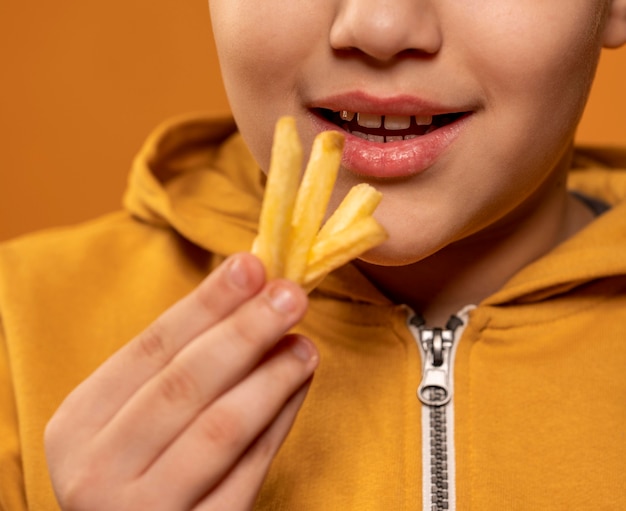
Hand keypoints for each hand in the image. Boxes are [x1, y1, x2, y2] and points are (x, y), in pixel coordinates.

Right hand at [45, 253, 316, 509]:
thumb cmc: (137, 466)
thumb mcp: (132, 416)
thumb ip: (178, 366)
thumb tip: (249, 296)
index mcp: (77, 423)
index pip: (151, 347)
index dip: (206, 303)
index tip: (252, 265)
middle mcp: (96, 469)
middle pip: (183, 382)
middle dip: (244, 331)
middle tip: (290, 295)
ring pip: (219, 428)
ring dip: (270, 377)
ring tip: (305, 344)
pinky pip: (246, 472)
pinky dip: (277, 425)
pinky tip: (297, 390)